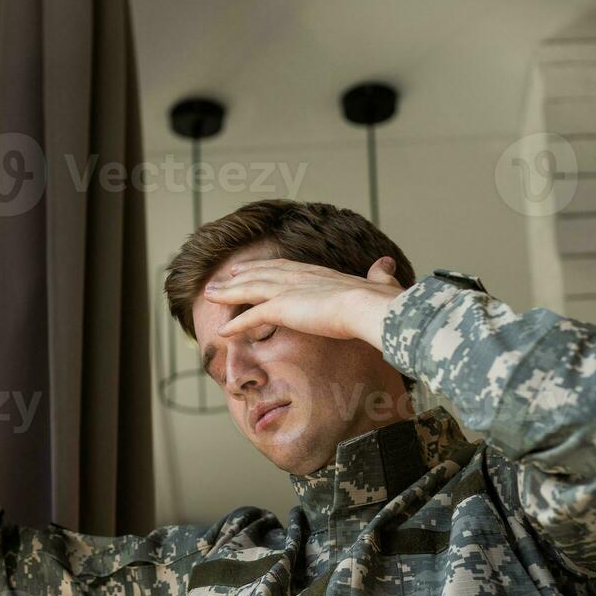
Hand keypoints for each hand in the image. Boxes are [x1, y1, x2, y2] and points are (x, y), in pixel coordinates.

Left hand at [203, 256, 403, 348]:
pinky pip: (252, 317)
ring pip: (249, 290)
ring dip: (228, 293)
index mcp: (320, 273)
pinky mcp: (283, 308)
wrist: (373, 307)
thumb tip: (386, 263)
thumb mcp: (381, 284)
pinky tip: (222, 331)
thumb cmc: (382, 301)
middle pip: (261, 274)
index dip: (266, 267)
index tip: (250, 268)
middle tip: (221, 278)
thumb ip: (380, 275)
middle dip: (239, 276)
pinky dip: (236, 324)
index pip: (285, 267)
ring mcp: (289, 291)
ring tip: (209, 296)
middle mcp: (300, 277)